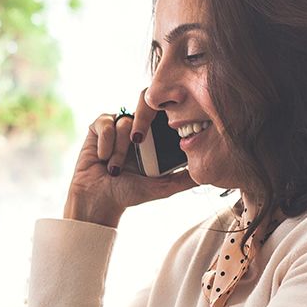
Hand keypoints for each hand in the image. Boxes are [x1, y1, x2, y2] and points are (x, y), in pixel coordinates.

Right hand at [65, 93, 197, 226]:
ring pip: (124, 122)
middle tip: (138, 143)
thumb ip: (184, 179)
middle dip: (141, 126)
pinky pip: (105, 123)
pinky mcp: (98, 127)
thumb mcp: (162, 186)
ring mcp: (116, 125)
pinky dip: (106, 142)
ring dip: (120, 149)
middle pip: (144, 106)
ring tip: (115, 169)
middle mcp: (136, 127)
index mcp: (153, 137)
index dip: (164, 117)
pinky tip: (103, 159)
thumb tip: (208, 172)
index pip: (163, 113)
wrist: (99, 200)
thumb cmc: (128, 193)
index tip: (163, 134)